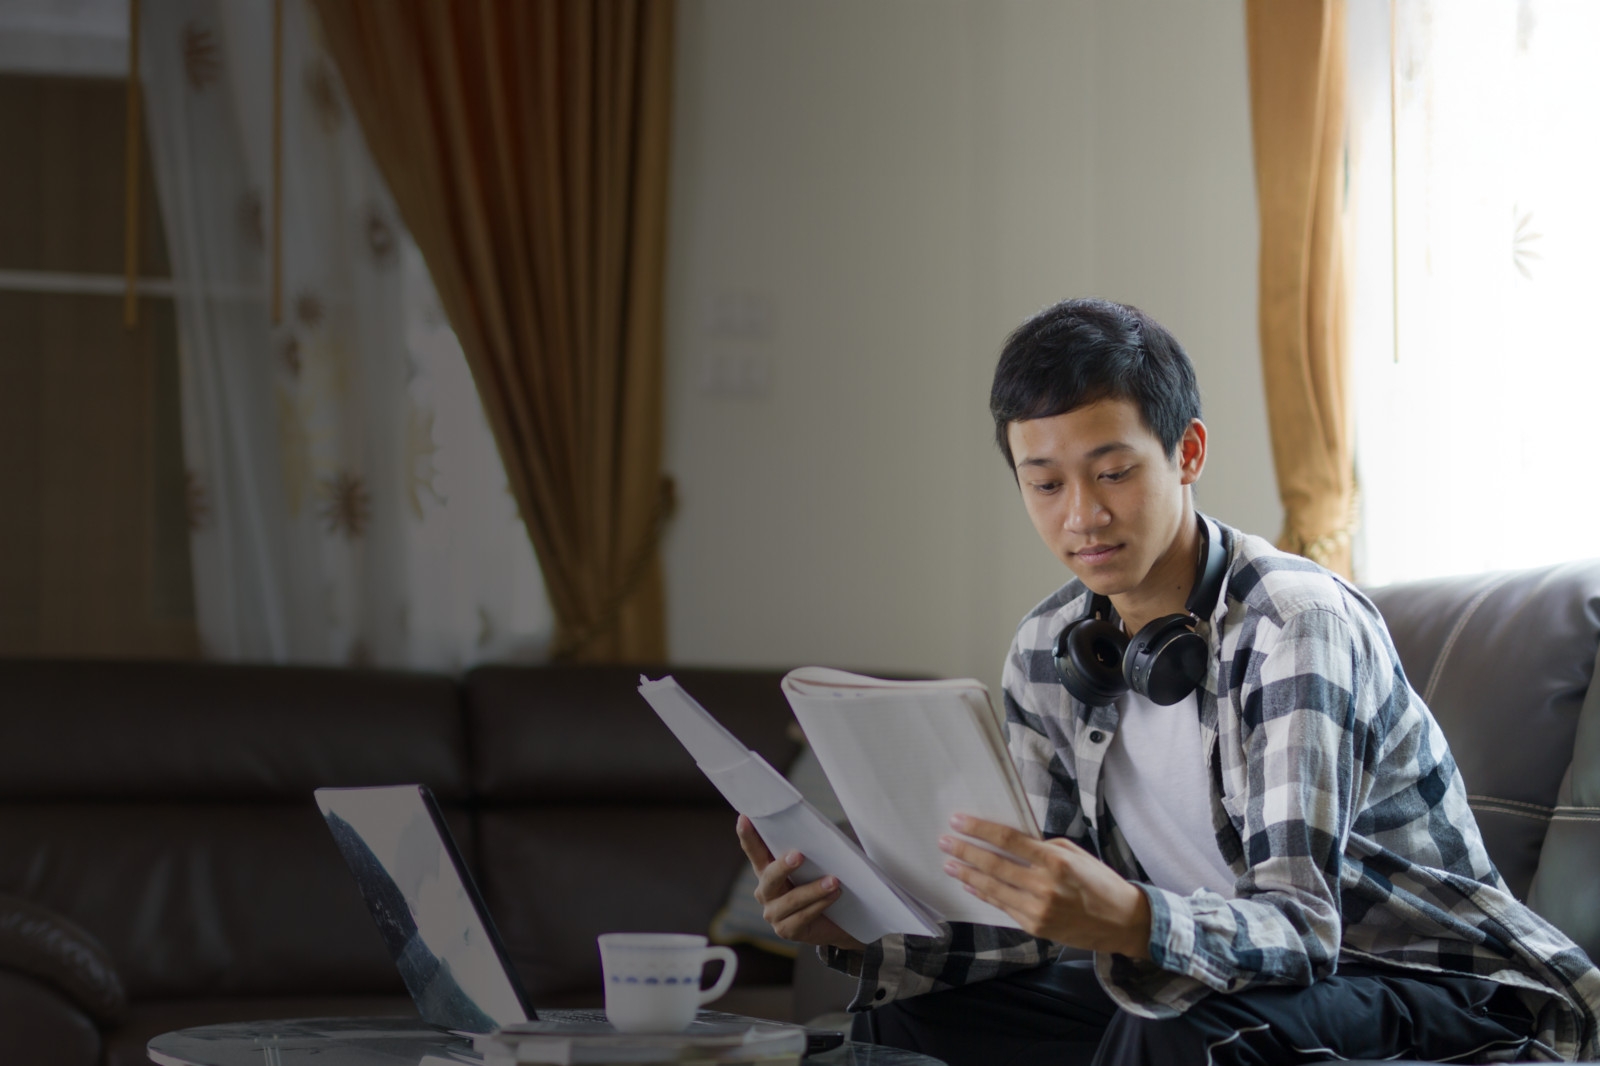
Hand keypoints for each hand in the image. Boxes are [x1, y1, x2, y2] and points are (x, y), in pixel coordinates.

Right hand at [735, 815, 865, 952]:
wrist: (837, 920)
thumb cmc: (822, 883)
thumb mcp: (813, 865)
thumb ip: (807, 851)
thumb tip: (816, 832)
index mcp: (767, 870)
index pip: (754, 850)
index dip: (748, 835)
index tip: (744, 818)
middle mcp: (765, 892)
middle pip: (769, 877)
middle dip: (783, 866)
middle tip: (799, 855)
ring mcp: (773, 913)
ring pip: (791, 900)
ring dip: (814, 889)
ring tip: (834, 881)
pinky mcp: (786, 931)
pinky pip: (803, 916)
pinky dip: (820, 904)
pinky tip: (834, 895)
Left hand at [939, 814, 1150, 957]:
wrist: (1122, 922)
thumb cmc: (1099, 882)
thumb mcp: (1074, 854)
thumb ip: (1042, 848)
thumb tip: (1010, 841)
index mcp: (1056, 861)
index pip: (1008, 840)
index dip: (980, 829)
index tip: (958, 820)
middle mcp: (1044, 886)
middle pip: (994, 865)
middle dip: (965, 852)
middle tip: (945, 842)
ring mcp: (1038, 909)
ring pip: (993, 888)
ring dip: (967, 875)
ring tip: (949, 864)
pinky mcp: (1035, 927)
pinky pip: (1003, 907)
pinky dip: (984, 894)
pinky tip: (970, 886)